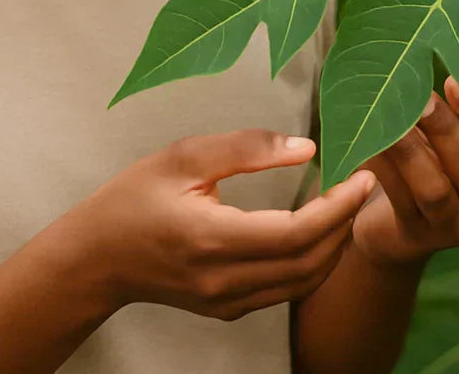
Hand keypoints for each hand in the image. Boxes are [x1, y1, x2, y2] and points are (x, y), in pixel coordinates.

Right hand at [66, 129, 375, 321]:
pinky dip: (312, 261)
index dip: (337, 206)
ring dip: (334, 245)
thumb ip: (246, 148)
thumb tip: (306, 148)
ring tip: (344, 203)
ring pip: (303, 282)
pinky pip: (285, 289)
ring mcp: (227, 301)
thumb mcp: (184, 156)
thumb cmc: (135, 197)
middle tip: (360, 184)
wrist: (98, 256)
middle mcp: (224, 280)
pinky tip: (316, 229)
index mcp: (212, 238)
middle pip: (310, 262)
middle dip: (344, 223)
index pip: (296, 232)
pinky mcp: (227, 309)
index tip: (360, 175)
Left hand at [350, 76, 458, 269]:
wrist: (387, 226)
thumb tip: (417, 56)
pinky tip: (365, 144)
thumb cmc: (417, 165)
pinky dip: (384, 170)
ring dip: (411, 150)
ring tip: (388, 118)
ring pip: (436, 190)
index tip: (455, 80)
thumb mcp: (436, 140)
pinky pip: (400, 202)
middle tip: (418, 95)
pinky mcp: (416, 237)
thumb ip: (439, 111)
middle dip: (445, 128)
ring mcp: (453, 229)